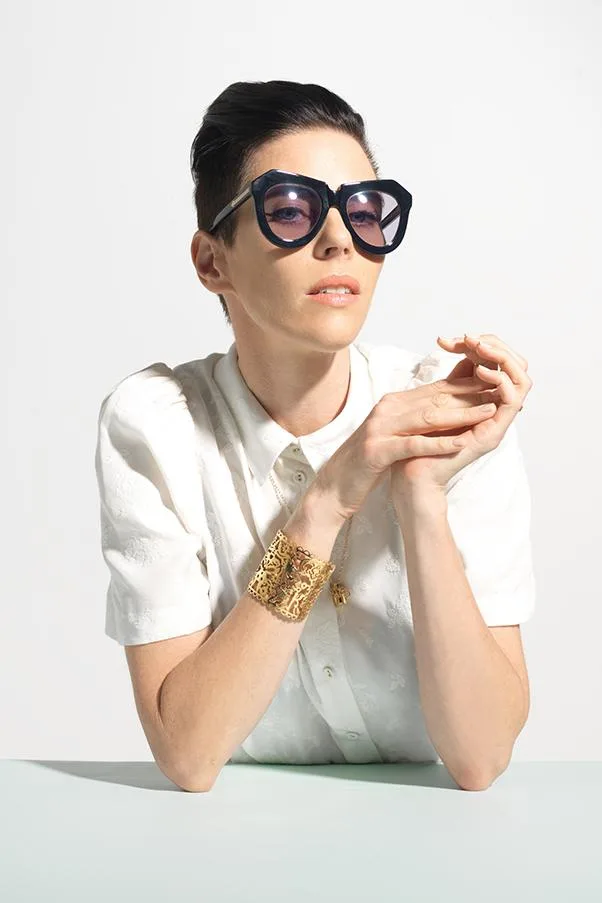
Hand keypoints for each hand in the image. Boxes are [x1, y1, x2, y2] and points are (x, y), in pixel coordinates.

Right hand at [311, 351, 508, 523]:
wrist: (334, 488)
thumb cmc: (368, 463)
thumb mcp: (395, 434)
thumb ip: (416, 418)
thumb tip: (447, 408)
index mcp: (393, 404)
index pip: (436, 389)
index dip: (467, 386)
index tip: (495, 386)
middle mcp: (386, 409)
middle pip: (435, 398)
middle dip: (471, 395)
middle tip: (501, 392)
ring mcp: (379, 428)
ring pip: (427, 416)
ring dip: (461, 414)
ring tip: (489, 412)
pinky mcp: (375, 450)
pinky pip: (412, 444)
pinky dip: (438, 443)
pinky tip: (461, 443)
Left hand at [390, 332, 531, 497]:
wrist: (411, 474)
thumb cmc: (419, 441)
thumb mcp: (437, 401)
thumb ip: (453, 380)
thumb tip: (462, 350)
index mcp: (485, 402)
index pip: (501, 363)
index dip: (485, 344)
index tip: (458, 338)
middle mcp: (496, 411)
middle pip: (519, 368)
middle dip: (498, 346)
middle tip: (472, 338)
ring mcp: (498, 423)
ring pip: (523, 380)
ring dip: (503, 358)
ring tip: (479, 347)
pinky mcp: (495, 433)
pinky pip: (513, 400)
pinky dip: (501, 380)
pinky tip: (481, 370)